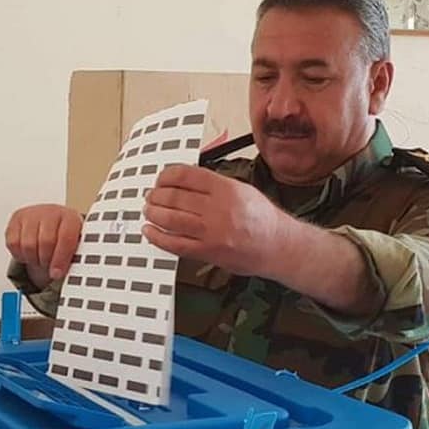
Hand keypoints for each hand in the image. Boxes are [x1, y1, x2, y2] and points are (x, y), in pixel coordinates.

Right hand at [5, 204, 82, 287]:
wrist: (52, 221)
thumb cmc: (64, 235)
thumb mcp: (75, 245)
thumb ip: (73, 257)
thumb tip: (67, 273)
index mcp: (70, 217)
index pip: (66, 238)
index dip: (60, 259)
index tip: (57, 273)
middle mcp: (51, 212)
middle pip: (45, 242)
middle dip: (46, 260)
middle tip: (48, 265)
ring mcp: (32, 214)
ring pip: (28, 245)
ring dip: (33, 259)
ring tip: (39, 258)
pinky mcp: (16, 218)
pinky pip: (13, 243)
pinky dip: (19, 254)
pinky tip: (28, 253)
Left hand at [142, 165, 286, 276]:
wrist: (279, 246)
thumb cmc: (262, 219)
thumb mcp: (242, 189)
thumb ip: (213, 184)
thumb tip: (183, 181)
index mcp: (226, 189)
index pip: (186, 176)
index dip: (166, 176)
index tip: (160, 179)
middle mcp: (218, 209)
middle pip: (174, 197)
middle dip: (156, 195)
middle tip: (151, 196)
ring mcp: (212, 232)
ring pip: (171, 219)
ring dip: (153, 213)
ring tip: (149, 210)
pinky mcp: (208, 251)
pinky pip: (175, 244)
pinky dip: (157, 237)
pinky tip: (150, 231)